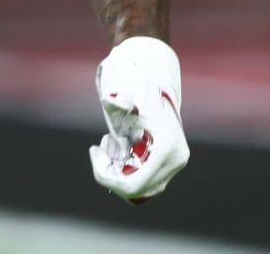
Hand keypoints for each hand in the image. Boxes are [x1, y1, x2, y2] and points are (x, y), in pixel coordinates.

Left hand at [89, 36, 188, 202]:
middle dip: (111, 174)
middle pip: (137, 189)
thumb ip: (118, 100)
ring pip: (141, 188)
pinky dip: (126, 171)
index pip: (135, 183)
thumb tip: (108, 100)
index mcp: (167, 147)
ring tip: (107, 145)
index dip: (108, 177)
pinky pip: (144, 181)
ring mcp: (174, 164)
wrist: (154, 80)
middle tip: (98, 149)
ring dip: (118, 172)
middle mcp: (175, 160)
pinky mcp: (169, 165)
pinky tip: (116, 148)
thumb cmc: (138, 87)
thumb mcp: (126, 93)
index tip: (94, 152)